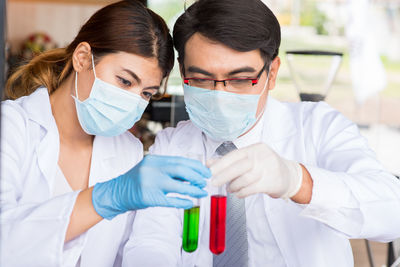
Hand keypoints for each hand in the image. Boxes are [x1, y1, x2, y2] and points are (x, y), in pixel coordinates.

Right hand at [92, 155, 210, 219]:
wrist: (117, 193)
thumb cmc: (138, 181)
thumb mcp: (152, 169)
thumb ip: (169, 170)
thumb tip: (193, 174)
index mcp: (154, 160)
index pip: (180, 160)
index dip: (195, 166)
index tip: (206, 171)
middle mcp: (152, 169)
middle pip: (181, 170)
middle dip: (196, 176)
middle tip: (206, 181)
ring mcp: (150, 183)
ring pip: (178, 186)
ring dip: (193, 189)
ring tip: (202, 192)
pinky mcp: (149, 198)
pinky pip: (170, 201)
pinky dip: (182, 202)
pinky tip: (190, 203)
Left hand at [209, 143, 302, 198]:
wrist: (289, 175)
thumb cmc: (265, 166)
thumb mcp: (249, 159)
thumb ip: (229, 161)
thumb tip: (208, 163)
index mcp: (254, 148)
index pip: (234, 155)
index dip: (220, 164)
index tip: (208, 171)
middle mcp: (262, 156)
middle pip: (239, 166)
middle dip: (223, 175)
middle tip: (213, 182)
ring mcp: (268, 169)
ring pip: (246, 178)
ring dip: (234, 185)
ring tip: (230, 189)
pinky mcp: (272, 182)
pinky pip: (252, 188)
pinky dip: (242, 192)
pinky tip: (239, 193)